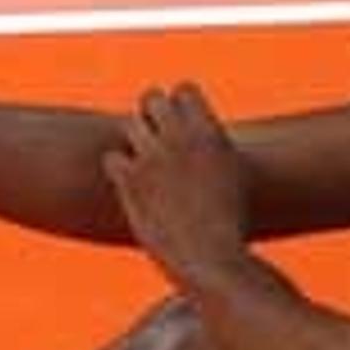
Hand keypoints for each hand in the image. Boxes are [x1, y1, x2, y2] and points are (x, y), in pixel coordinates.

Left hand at [101, 84, 254, 282]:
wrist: (213, 260)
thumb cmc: (232, 226)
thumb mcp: (237, 178)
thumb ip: (217, 151)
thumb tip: (209, 142)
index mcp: (211, 133)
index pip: (184, 89)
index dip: (180, 104)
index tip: (181, 123)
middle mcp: (181, 139)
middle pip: (151, 97)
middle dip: (152, 113)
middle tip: (158, 138)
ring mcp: (154, 159)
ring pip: (131, 124)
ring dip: (137, 139)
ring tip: (148, 164)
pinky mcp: (132, 183)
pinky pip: (112, 158)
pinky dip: (120, 169)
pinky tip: (133, 186)